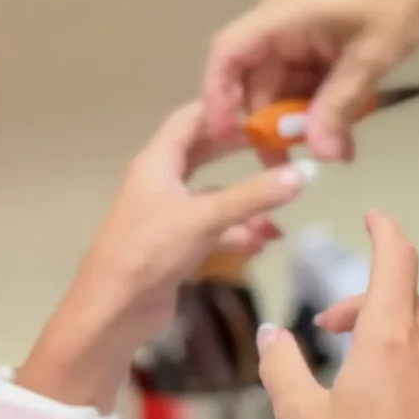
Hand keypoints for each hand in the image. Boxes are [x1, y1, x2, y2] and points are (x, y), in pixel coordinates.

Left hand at [17, 102, 311, 410]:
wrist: (113, 310)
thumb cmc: (149, 250)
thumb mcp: (205, 217)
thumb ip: (255, 196)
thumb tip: (304, 174)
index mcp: (158, 161)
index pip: (192, 119)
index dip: (225, 109)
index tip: (264, 108)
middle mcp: (161, 182)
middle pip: (205, 153)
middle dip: (242, 150)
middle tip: (281, 146)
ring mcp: (168, 215)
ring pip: (214, 195)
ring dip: (246, 202)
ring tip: (280, 213)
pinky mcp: (175, 246)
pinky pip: (213, 229)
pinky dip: (238, 233)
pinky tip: (262, 243)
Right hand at [203, 0, 418, 163]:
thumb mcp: (369, 59)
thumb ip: (339, 106)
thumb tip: (320, 156)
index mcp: (281, 17)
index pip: (229, 54)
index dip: (219, 95)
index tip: (226, 135)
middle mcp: (280, 22)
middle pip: (259, 80)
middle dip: (278, 124)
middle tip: (300, 164)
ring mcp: (300, 29)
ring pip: (288, 84)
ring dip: (308, 117)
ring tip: (340, 148)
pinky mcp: (319, 35)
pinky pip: (309, 75)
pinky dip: (324, 100)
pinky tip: (349, 126)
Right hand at [256, 210, 418, 418]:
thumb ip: (282, 366)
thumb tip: (274, 333)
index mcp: (392, 335)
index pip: (396, 259)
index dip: (384, 231)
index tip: (374, 219)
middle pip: (407, 299)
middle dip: (368, 303)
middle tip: (332, 329)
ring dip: (399, 334)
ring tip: (367, 370)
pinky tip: (402, 405)